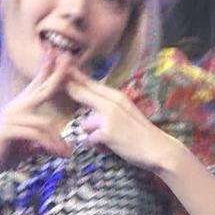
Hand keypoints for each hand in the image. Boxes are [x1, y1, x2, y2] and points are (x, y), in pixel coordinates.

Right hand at [0, 51, 73, 189]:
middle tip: (69, 57)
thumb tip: (66, 145)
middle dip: (57, 73)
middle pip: (41, 89)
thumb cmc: (7, 155)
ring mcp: (8, 117)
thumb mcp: (31, 145)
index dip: (47, 67)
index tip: (58, 51)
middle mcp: (13, 107)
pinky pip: (35, 135)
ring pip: (43, 123)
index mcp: (19, 106)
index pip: (37, 83)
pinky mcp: (6, 130)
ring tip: (68, 153)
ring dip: (57, 141)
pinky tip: (59, 154)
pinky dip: (50, 146)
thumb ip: (45, 140)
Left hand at [64, 66, 182, 173]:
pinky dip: (97, 146)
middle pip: (83, 92)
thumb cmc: (141, 133)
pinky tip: (110, 147)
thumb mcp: (126, 113)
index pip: (91, 83)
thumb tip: (91, 109)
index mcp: (117, 96)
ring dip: (92, 134)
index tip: (60, 65)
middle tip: (55, 79)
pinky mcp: (107, 133)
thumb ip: (109, 107)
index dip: (74, 74)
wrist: (159, 149)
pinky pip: (90, 140)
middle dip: (68, 87)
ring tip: (108, 139)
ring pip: (85, 124)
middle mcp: (112, 103)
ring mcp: (109, 117)